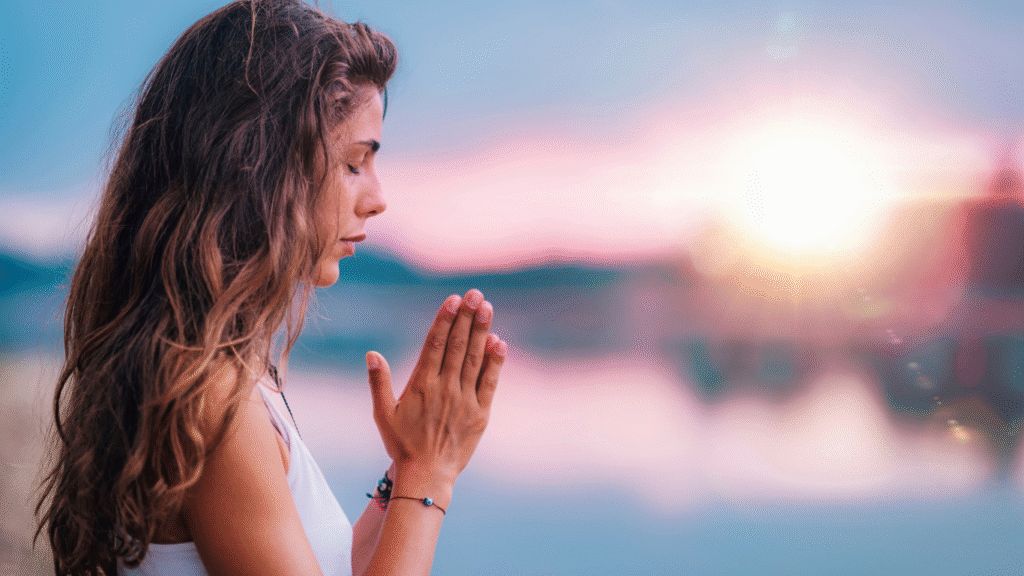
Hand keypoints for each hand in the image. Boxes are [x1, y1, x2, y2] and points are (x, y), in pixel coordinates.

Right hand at [366, 289, 506, 501]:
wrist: (427, 475)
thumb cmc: (402, 444)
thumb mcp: (382, 413)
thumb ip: (378, 382)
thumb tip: (372, 354)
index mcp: (421, 384)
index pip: (435, 344)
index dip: (445, 319)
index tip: (453, 299)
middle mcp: (445, 388)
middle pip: (458, 345)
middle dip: (467, 317)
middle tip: (476, 294)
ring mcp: (464, 399)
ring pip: (474, 358)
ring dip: (482, 331)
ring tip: (488, 308)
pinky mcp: (480, 413)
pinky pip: (489, 382)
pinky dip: (495, 361)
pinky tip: (500, 342)